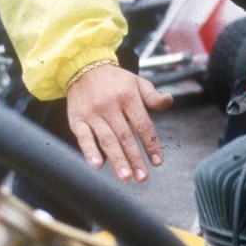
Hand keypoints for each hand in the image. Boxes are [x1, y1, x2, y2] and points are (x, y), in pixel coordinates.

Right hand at [65, 64, 171, 181]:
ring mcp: (92, 113)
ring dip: (117, 160)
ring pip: (106, 140)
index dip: (151, 144)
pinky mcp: (76, 119)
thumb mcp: (137, 82)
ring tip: (126, 177)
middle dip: (135, 158)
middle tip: (142, 178)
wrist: (83, 67)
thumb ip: (153, 96)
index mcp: (128, 96)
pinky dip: (90, 152)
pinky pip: (83, 137)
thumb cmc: (115, 80)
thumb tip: (169, 102)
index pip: (143, 125)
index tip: (158, 162)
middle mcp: (110, 105)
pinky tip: (98, 165)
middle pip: (125, 136)